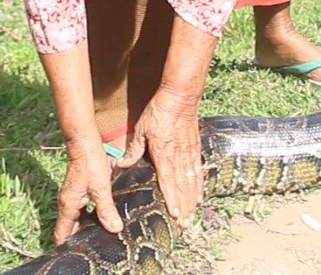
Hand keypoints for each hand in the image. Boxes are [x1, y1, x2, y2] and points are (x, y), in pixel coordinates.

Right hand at [52, 138, 124, 244]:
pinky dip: (88, 216)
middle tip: (94, 247)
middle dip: (78, 239)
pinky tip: (101, 217)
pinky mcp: (78, 191)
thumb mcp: (101, 187)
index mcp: (68, 206)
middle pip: (69, 228)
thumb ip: (106, 209)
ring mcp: (72, 197)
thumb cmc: (90, 163)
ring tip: (99, 236)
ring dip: (84, 227)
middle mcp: (67, 203)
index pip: (62, 233)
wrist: (84, 142)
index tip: (79, 253)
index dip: (68, 246)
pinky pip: (81, 209)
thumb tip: (114, 229)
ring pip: (75, 219)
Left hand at [116, 86, 203, 226]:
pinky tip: (200, 195)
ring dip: (192, 199)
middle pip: (182, 186)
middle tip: (186, 224)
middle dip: (184, 206)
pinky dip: (199, 184)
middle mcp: (178, 156)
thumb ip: (134, 149)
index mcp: (163, 153)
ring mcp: (189, 152)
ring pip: (191, 181)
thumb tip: (121, 164)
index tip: (176, 214)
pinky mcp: (195, 147)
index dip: (172, 198)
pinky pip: (198, 170)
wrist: (180, 96)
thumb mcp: (141, 129)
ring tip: (193, 215)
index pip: (168, 181)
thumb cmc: (159, 111)